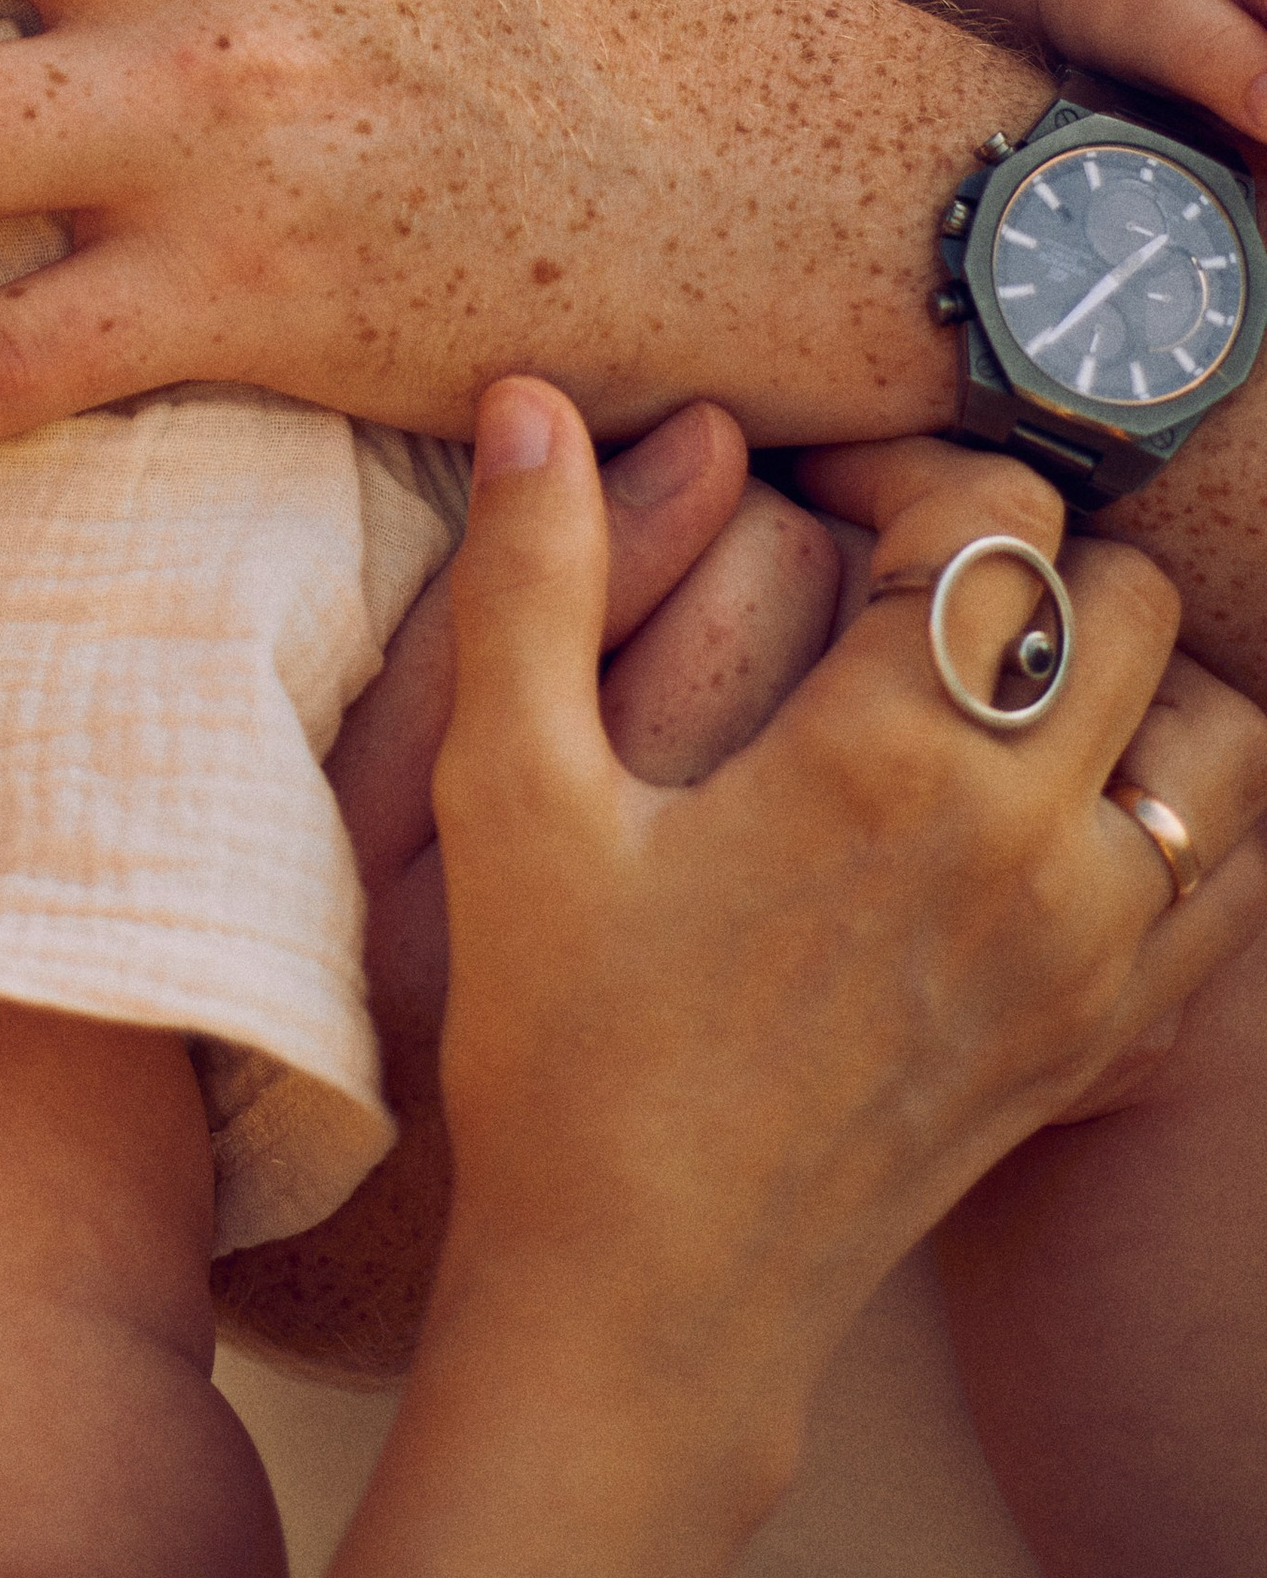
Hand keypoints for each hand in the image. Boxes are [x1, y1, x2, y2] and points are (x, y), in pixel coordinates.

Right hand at [338, 397, 1266, 1577]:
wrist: (647, 1300)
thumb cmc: (565, 1044)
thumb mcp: (508, 794)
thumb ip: (531, 580)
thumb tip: (526, 403)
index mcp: (889, 761)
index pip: (995, 515)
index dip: (903, 473)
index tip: (808, 506)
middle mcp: (1027, 845)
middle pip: (1128, 596)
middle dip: (1018, 553)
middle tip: (892, 583)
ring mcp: (1089, 953)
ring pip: (1221, 734)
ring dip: (1131, 677)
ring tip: (995, 684)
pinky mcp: (1105, 1037)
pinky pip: (1231, 877)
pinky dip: (1181, 808)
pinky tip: (1057, 804)